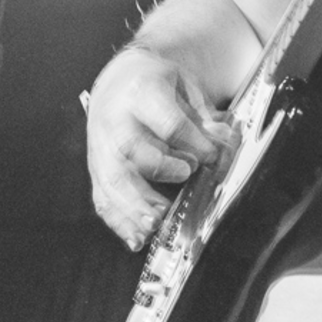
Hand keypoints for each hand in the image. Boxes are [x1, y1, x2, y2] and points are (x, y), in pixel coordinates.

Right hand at [84, 47, 232, 249]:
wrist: (118, 81)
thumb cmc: (156, 86)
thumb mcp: (185, 88)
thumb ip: (204, 118)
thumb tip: (224, 144)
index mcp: (141, 92)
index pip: (167, 121)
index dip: (192, 141)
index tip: (211, 156)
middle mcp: (114, 119)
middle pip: (130, 148)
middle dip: (158, 168)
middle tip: (185, 178)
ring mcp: (101, 146)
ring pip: (111, 179)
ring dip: (134, 206)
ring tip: (155, 224)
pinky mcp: (96, 169)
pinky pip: (103, 198)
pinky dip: (119, 222)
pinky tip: (136, 239)